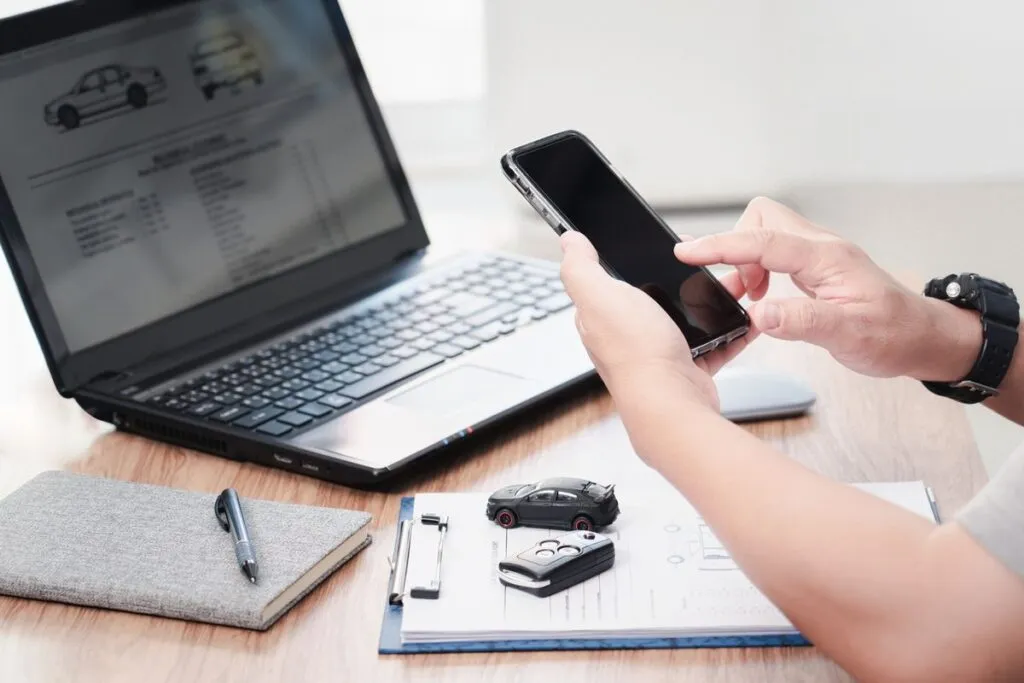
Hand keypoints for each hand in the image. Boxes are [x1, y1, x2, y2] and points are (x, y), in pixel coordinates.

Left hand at [559, 231, 757, 410]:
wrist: (672, 402)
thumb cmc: (635, 352)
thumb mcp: (598, 295)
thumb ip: (579, 267)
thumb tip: (568, 241)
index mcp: (602, 315)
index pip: (609, 282)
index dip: (630, 262)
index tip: (655, 247)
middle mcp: (628, 334)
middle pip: (655, 295)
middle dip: (681, 278)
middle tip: (703, 262)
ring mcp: (658, 351)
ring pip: (688, 316)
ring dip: (711, 299)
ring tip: (732, 283)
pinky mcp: (687, 366)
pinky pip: (714, 342)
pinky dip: (731, 329)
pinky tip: (744, 316)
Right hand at [675, 197, 981, 379]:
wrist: (922, 337)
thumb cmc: (893, 335)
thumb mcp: (849, 335)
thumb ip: (802, 322)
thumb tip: (758, 314)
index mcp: (828, 259)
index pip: (764, 242)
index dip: (721, 246)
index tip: (686, 252)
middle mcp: (821, 248)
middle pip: (761, 220)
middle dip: (735, 248)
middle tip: (735, 289)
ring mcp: (818, 255)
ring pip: (765, 235)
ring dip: (746, 262)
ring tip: (745, 298)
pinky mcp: (815, 266)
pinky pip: (774, 253)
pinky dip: (758, 271)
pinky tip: (761, 298)